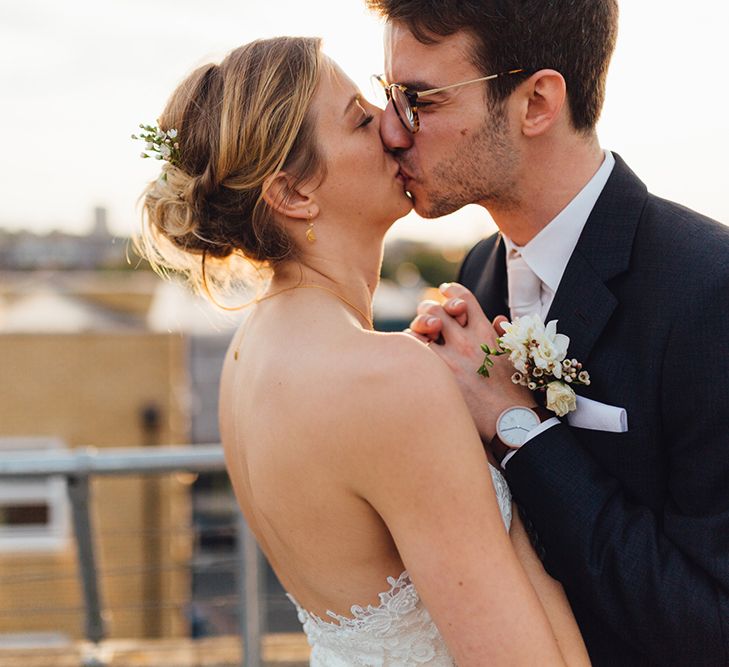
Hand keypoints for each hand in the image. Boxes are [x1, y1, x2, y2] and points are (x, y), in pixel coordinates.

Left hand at [412, 283, 533, 439]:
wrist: (512, 422)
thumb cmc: (516, 393)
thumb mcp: (515, 356)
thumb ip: (502, 334)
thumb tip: (498, 319)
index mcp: (486, 333)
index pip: (465, 299)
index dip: (452, 291)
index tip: (445, 290)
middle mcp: (466, 342)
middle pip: (436, 310)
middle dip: (428, 310)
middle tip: (428, 319)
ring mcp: (450, 359)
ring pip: (419, 329)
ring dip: (416, 329)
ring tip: (419, 337)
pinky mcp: (438, 378)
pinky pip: (413, 353)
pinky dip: (409, 350)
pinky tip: (412, 354)